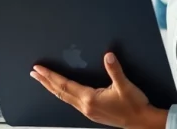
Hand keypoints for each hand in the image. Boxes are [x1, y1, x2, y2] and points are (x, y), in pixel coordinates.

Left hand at [31, 53, 158, 128]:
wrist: (142, 122)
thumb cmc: (134, 105)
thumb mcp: (125, 86)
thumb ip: (115, 70)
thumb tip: (108, 56)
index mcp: (90, 99)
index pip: (64, 85)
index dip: (50, 76)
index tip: (39, 69)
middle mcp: (85, 106)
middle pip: (60, 92)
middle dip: (46, 82)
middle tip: (34, 73)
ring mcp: (88, 111)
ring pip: (64, 98)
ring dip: (52, 88)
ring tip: (43, 80)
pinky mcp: (92, 113)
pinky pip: (71, 102)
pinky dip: (63, 93)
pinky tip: (62, 91)